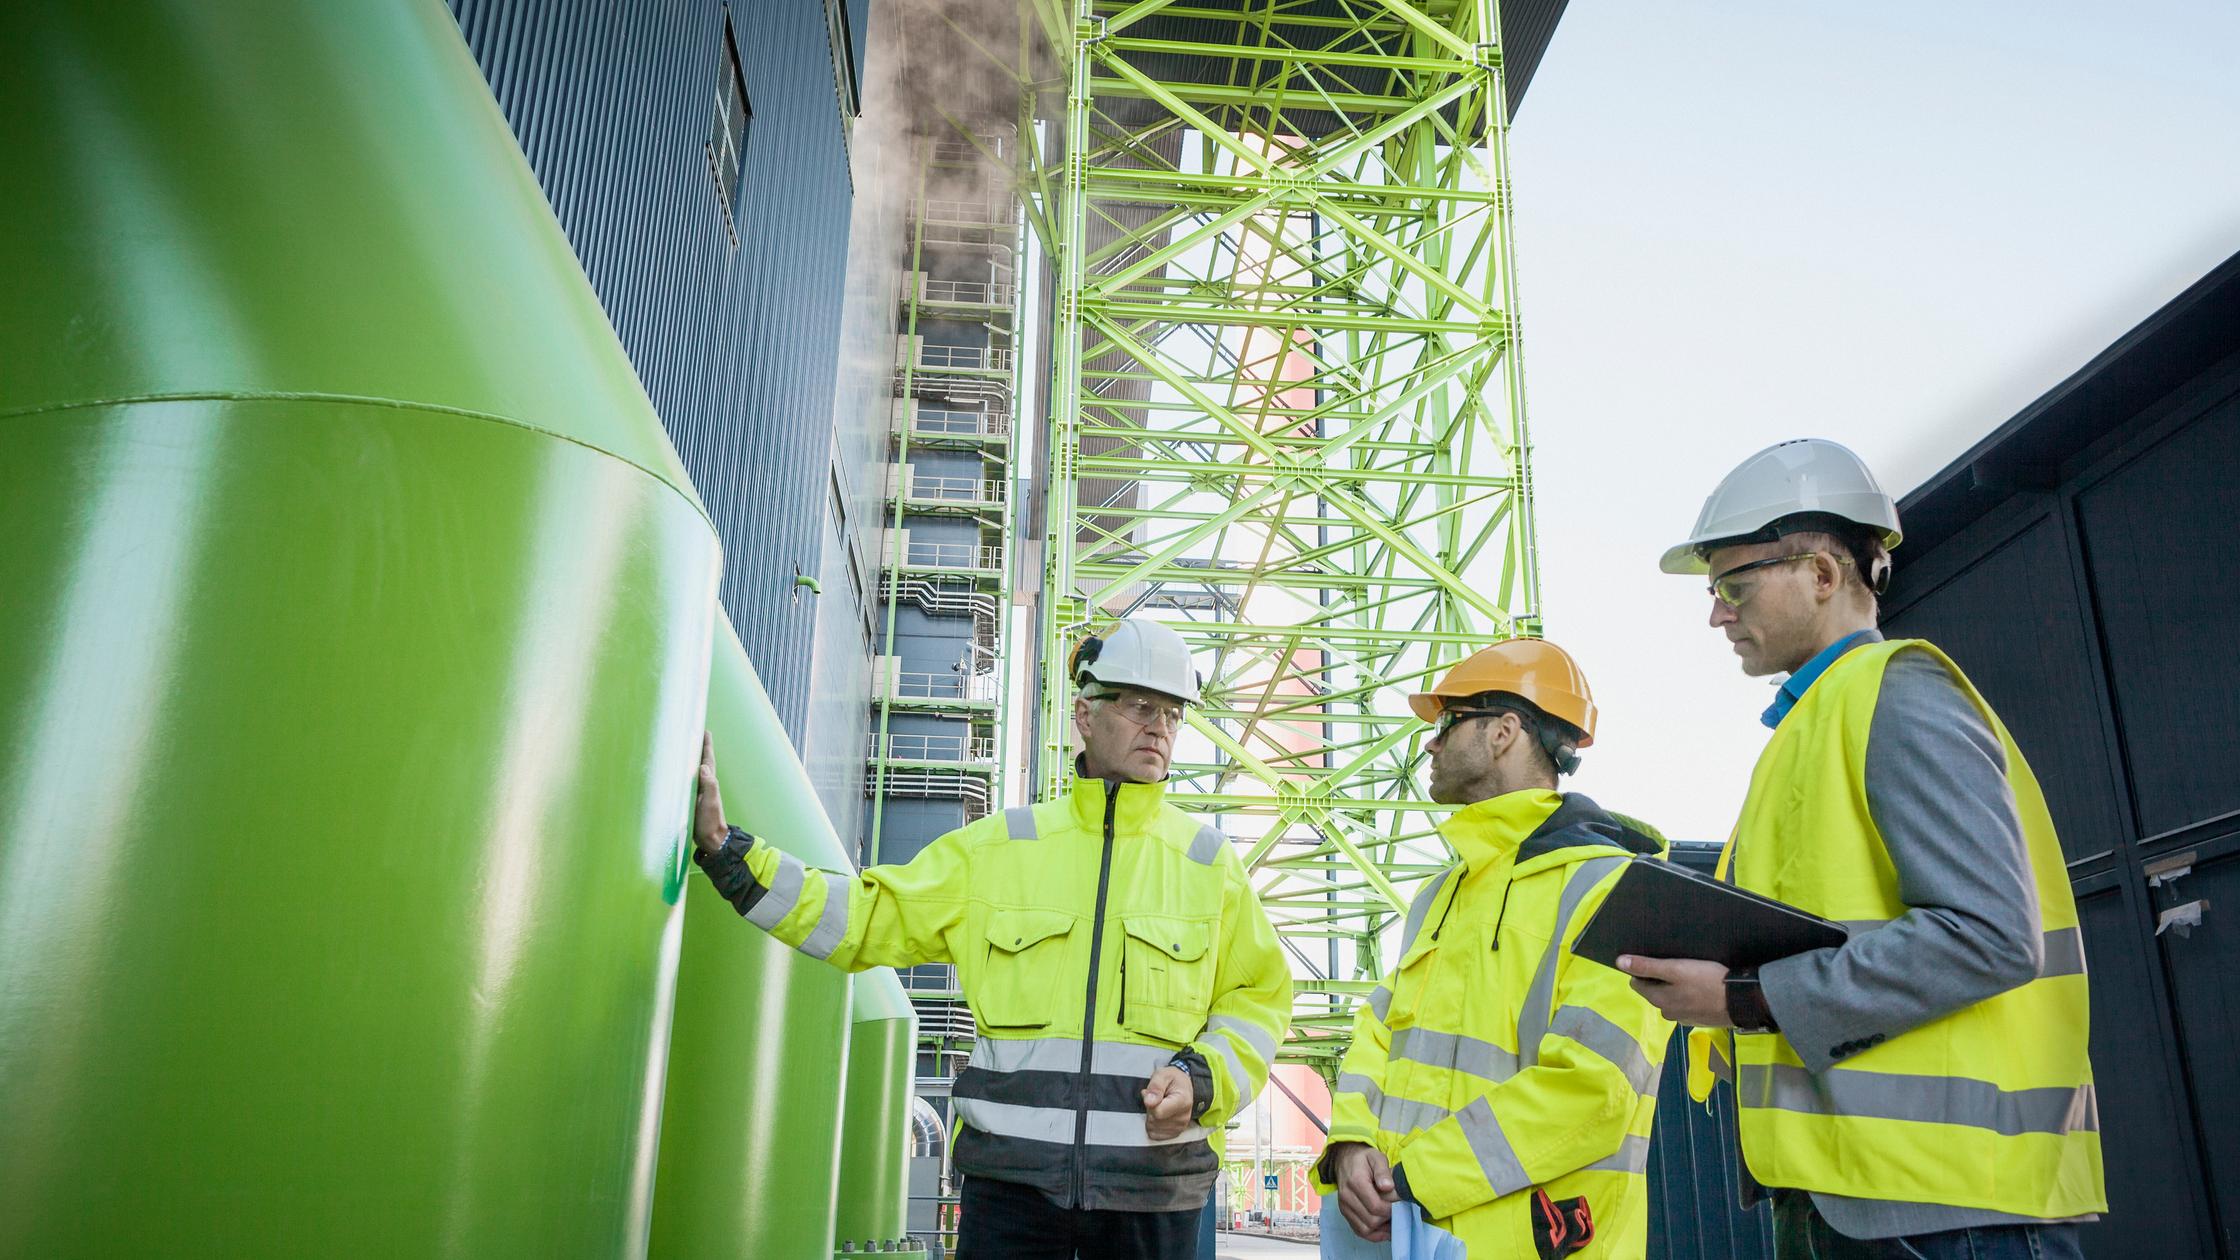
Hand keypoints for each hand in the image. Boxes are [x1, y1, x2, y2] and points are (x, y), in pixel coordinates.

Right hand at [693, 731, 728, 853]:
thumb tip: (703, 767)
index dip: (705, 744)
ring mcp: (697, 791)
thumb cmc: (710, 821)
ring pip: (692, 770)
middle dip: (696, 747)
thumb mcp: (710, 803)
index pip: (707, 758)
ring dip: (688, 758)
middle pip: (699, 760)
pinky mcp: (690, 799)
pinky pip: (685, 781)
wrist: (710, 840)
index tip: (703, 730)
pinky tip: (675, 772)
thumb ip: (709, 785)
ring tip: (681, 747)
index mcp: (709, 781)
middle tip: (690, 733)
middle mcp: (703, 783)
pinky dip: (681, 773)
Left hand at [1141, 1065, 1194, 1139]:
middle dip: (1149, 1109)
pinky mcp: (1175, 1133)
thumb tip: (1149, 1101)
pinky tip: (1159, 1115)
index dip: (1149, 1103)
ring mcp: (1180, 1127)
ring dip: (1150, 1117)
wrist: (1184, 1087)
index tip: (1150, 1094)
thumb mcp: (1163, 1074)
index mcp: (1183, 1101)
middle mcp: (1184, 1117)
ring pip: (1152, 1128)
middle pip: (1154, 1121)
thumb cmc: (1173, 1080)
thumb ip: (1155, 1086)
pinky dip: (1153, 1125)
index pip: (1158, 1112)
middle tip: (1155, 1099)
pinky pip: (1155, 1135)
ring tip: (1158, 1105)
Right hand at [1330, 1141, 1396, 1241]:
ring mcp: (1344, 1207)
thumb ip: (1383, 1171)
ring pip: (1364, 1229)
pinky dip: (1373, 1234)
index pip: (1375, 1206)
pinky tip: (1385, 1228)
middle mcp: (1347, 1197)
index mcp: (1356, 1182)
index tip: (1400, 1204)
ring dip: (1381, 1229)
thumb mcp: (1376, 1158)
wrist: (1345, 1159)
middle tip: (1398, 1211)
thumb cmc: (1364, 1159)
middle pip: (1371, 1220)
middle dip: (1387, 1219)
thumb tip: (1388, 1187)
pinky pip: (1359, 1231)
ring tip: (1393, 1220)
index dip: (1391, 1209)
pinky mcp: (1345, 1213)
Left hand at [1619, 955, 1731, 1025]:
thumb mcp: (1676, 969)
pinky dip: (1689, 995)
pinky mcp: (1700, 1018)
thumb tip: (1619, 962)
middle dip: (1660, 978)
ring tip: (1690, 974)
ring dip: (1675, 987)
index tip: (1657, 959)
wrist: (1743, 1001)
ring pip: (1671, 998)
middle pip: (1654, 991)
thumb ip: (1648, 966)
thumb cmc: (1708, 982)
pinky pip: (1686, 1003)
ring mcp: (1685, 1018)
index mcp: (1659, 1001)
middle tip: (1676, 964)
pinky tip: (1700, 987)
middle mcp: (1668, 1013)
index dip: (1643, 970)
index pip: (1637, 983)